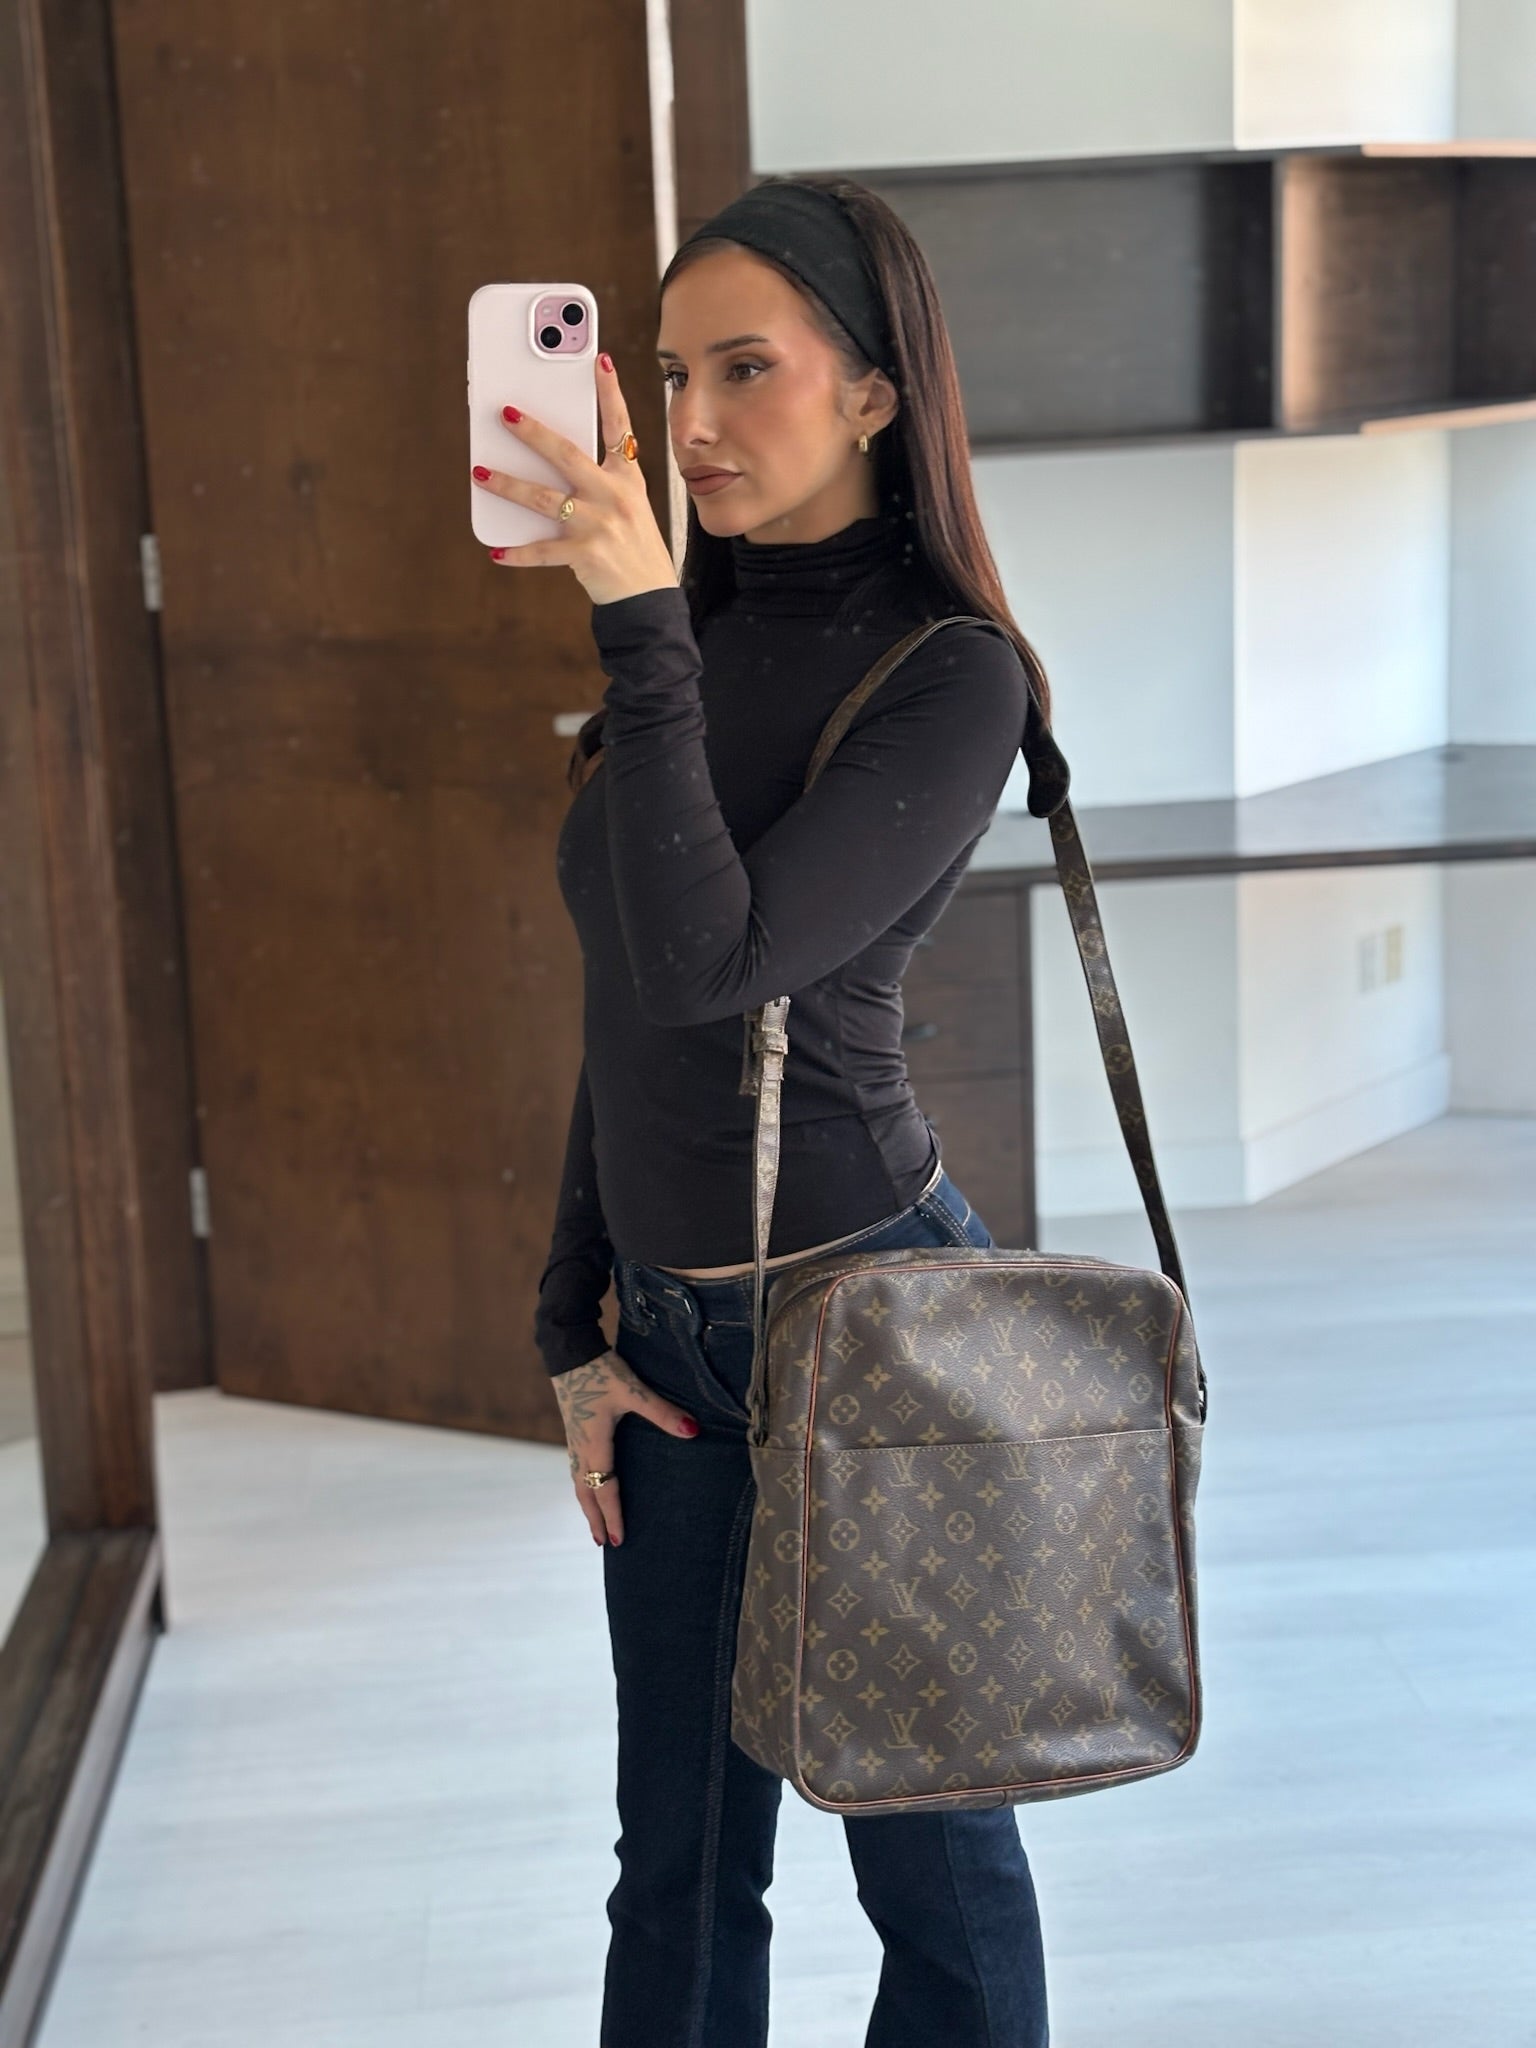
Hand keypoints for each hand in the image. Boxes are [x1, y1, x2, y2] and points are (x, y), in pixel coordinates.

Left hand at [472, 353, 678, 604]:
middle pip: (567, 454)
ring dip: (507, 485)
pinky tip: (496, 551)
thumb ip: (599, 481)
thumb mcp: (629, 506)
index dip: (610, 392)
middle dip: (533, 432)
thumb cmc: (635, 548)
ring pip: (543, 498)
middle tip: (505, 413)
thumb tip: (549, 460)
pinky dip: (517, 553)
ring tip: (480, 473)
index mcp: (628, 478)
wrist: (650, 598)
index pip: (620, 427)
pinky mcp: (585, 555)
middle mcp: (614, 496)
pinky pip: (542, 551)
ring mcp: (599, 525)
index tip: (600, 360)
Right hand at [551, 1347, 700, 1546]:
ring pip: (577, 1481)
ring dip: (587, 1504)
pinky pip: (575, 1469)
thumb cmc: (601, 1372)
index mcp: (595, 1445)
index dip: (613, 1515)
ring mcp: (573, 1440)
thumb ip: (662, 1412)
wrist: (569, 1352)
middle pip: (585, 1492)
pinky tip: (588, 1484)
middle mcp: (580, 1448)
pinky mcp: (573, 1430)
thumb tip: (693, 1431)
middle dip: (595, 1518)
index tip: (618, 1540)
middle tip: (603, 1543)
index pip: (605, 1488)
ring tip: (594, 1523)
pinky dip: (582, 1485)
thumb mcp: (634, 1391)